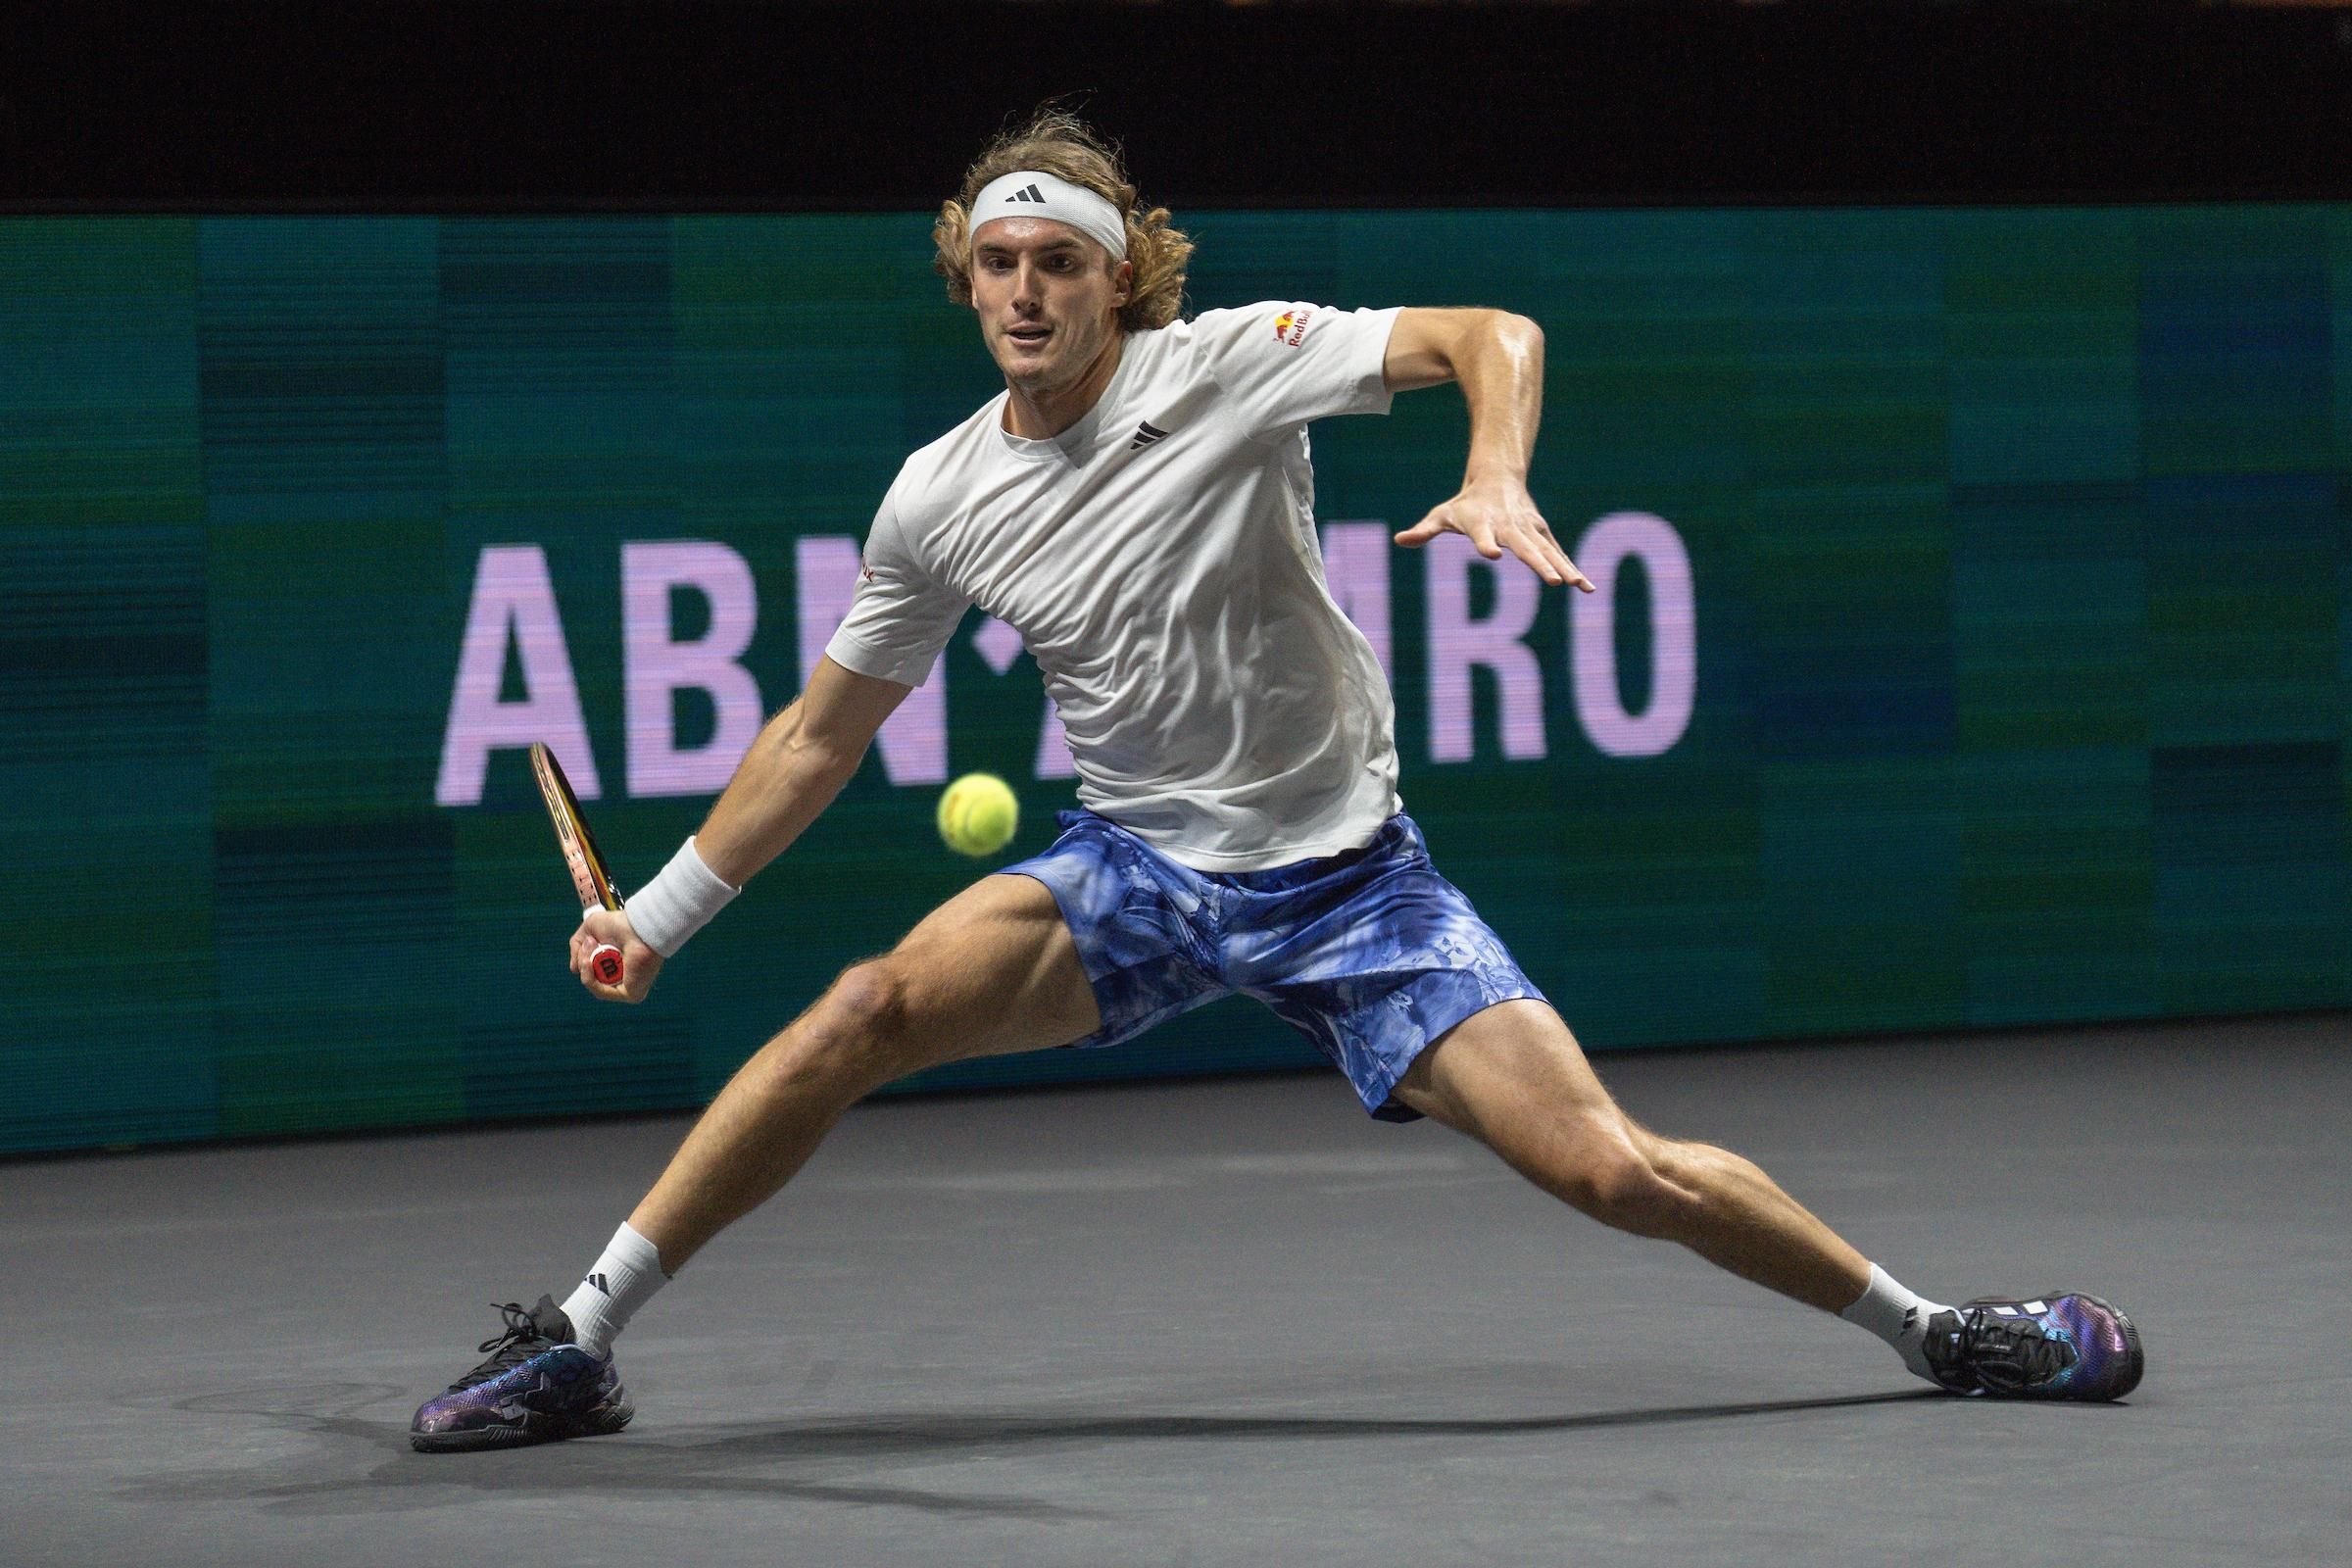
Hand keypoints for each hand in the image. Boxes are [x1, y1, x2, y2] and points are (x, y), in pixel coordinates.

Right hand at [570, 907, 663, 1003]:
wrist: (638, 926)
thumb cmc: (621, 924)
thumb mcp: (589, 930)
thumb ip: (576, 947)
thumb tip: (574, 970)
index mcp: (616, 964)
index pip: (593, 970)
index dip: (584, 959)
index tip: (588, 941)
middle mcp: (623, 977)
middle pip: (592, 979)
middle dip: (584, 961)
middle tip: (590, 942)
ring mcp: (627, 988)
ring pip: (594, 986)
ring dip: (586, 967)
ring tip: (591, 946)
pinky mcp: (631, 994)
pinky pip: (602, 992)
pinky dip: (590, 978)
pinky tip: (589, 962)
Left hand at [1393, 475, 1593, 590]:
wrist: (1498, 477)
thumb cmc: (1465, 503)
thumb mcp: (1442, 514)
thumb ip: (1424, 530)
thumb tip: (1400, 540)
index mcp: (1484, 523)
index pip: (1483, 535)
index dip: (1485, 544)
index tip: (1492, 555)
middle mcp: (1510, 527)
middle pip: (1526, 548)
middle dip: (1539, 564)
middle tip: (1553, 582)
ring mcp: (1530, 531)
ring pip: (1548, 551)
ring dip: (1564, 568)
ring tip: (1577, 586)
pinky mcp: (1541, 535)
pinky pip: (1558, 554)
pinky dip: (1572, 569)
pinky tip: (1586, 587)